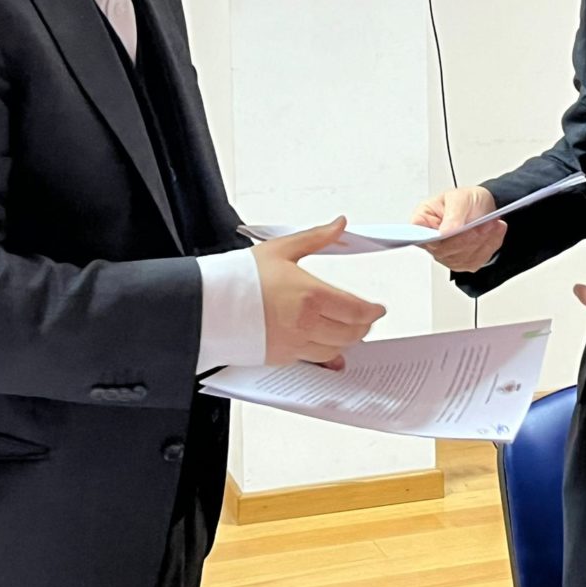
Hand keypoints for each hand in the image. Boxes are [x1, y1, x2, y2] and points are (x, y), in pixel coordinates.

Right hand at [252, 218, 386, 368]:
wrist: (207, 305)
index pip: (356, 310)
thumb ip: (316, 238)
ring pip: (335, 350)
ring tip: (346, 329)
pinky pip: (314, 361)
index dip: (372, 311)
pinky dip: (327, 356)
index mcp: (310, 295)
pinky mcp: (281, 357)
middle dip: (362, 326)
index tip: (378, 309)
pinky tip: (329, 350)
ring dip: (346, 340)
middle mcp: (305, 323)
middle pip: (350, 333)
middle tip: (365, 318)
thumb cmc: (239, 276)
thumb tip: (339, 225)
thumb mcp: (281, 249)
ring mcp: (293, 343)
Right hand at [411, 186, 505, 271]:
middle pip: (443, 251)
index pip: (416, 234)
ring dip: (481, 242)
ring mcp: (445, 254)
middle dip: (467, 238)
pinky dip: (488, 247)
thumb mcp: (460, 198)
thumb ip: (452, 215)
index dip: (429, 237)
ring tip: (491, 225)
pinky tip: (492, 233)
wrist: (484, 207)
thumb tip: (444, 232)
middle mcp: (431, 241)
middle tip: (484, 224)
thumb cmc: (467, 200)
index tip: (444, 234)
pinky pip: (475, 261)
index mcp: (423, 220)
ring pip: (461, 258)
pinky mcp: (461, 262)